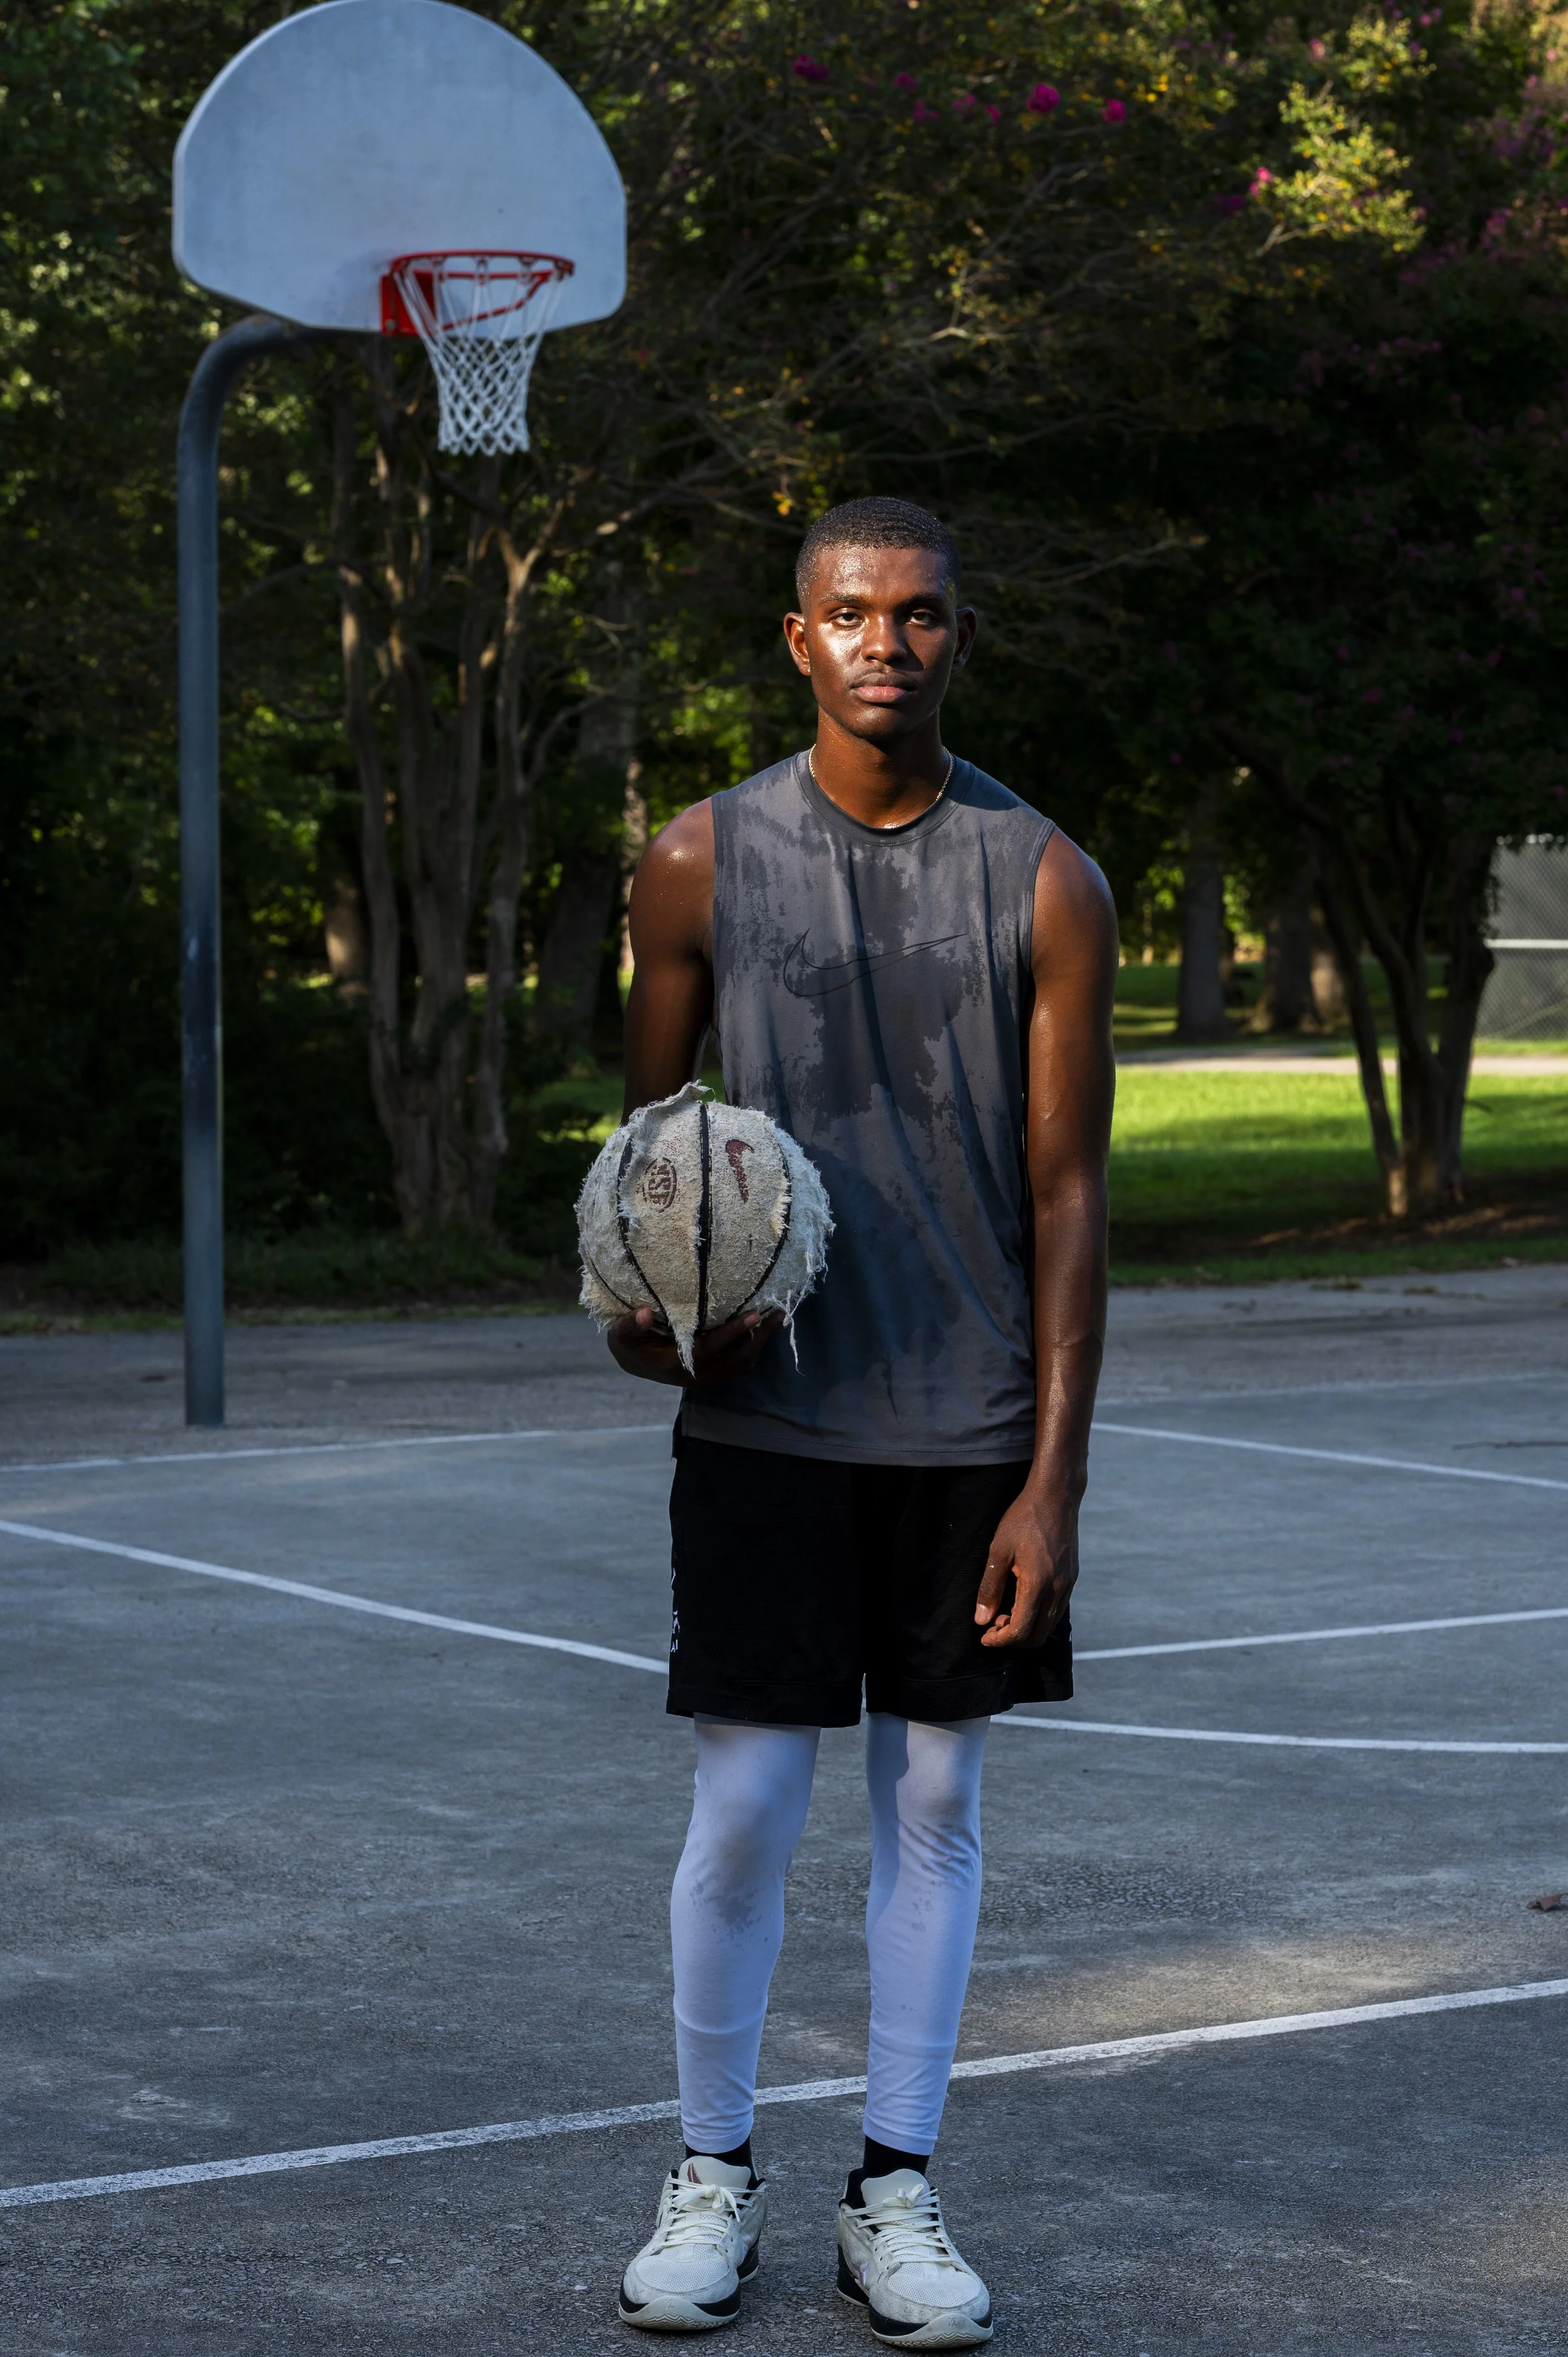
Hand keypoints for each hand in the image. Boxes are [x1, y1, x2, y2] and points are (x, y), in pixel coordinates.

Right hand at [606, 1304, 784, 1388]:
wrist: (633, 1364)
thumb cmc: (629, 1345)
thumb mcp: (621, 1335)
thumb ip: (630, 1325)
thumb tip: (644, 1313)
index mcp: (677, 1365)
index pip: (711, 1348)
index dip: (734, 1331)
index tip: (755, 1314)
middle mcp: (697, 1376)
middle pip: (737, 1358)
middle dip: (760, 1337)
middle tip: (778, 1312)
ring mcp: (707, 1379)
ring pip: (742, 1364)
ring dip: (761, 1342)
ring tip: (776, 1317)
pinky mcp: (713, 1376)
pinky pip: (739, 1365)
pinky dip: (754, 1348)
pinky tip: (762, 1329)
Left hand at [974, 1482, 1078, 1649]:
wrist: (1057, 1496)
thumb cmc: (1024, 1519)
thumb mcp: (999, 1550)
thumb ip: (990, 1587)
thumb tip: (981, 1619)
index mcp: (1038, 1584)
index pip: (1021, 1630)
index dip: (1000, 1640)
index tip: (984, 1636)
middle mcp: (1058, 1589)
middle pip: (1038, 1636)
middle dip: (1013, 1638)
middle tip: (993, 1624)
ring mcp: (1068, 1584)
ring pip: (1049, 1624)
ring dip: (1027, 1627)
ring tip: (1004, 1612)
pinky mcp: (1072, 1578)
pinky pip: (1056, 1609)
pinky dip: (1038, 1616)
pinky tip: (1022, 1599)